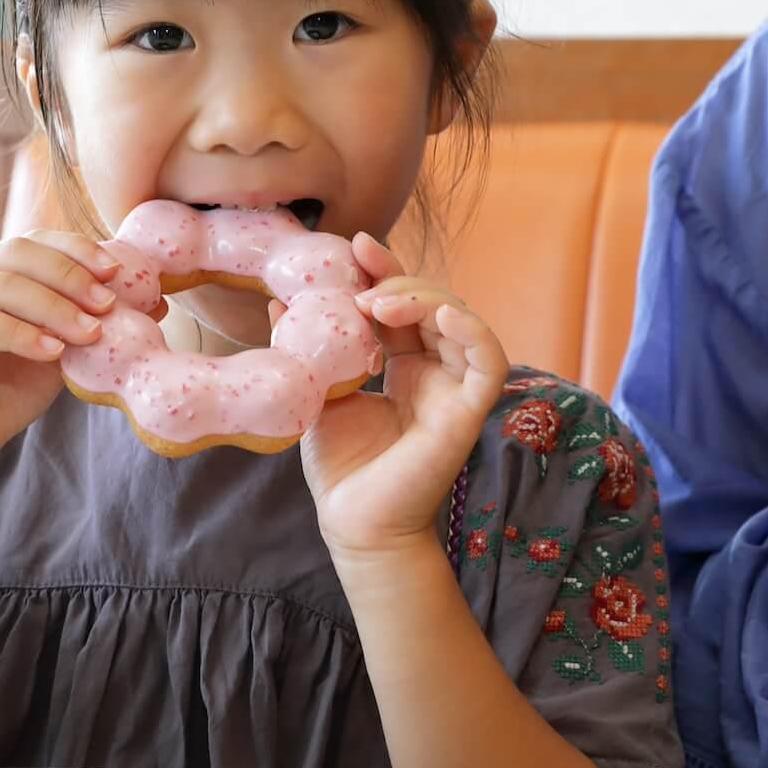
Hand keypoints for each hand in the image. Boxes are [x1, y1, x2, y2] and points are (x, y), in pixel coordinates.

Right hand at [0, 230, 148, 488]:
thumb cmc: (0, 397)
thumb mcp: (56, 353)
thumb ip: (86, 322)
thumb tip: (153, 301)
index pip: (34, 241)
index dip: (76, 250)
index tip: (116, 271)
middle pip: (18, 252)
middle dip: (71, 275)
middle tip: (107, 303)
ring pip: (2, 285)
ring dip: (54, 306)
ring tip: (89, 332)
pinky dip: (22, 333)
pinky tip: (52, 351)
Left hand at [296, 236, 508, 563]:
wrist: (353, 523)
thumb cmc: (341, 468)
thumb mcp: (320, 393)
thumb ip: (310, 348)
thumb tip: (278, 303)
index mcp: (405, 367)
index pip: (403, 306)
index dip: (385, 271)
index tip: (354, 245)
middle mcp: (435, 373)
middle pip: (434, 304)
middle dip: (401, 278)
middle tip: (362, 274)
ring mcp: (455, 390)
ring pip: (462, 321)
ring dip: (426, 297)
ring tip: (382, 301)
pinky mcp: (469, 411)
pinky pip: (489, 360)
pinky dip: (471, 329)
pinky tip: (438, 314)